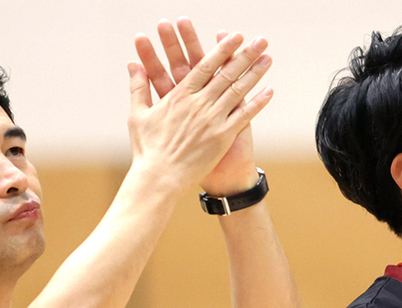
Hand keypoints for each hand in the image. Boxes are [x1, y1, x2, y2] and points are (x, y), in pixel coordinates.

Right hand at [133, 17, 266, 194]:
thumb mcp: (137, 115)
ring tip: (268, 58)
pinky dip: (258, 102)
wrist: (158, 178)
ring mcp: (212, 120)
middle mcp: (199, 104)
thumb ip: (138, 87)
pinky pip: (244, 116)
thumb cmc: (146, 149)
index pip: (205, 66)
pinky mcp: (222, 137)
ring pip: (238, 91)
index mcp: (179, 97)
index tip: (234, 36)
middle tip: (260, 40)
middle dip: (245, 55)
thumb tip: (132, 64)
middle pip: (227, 74)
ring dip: (255, 73)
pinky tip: (269, 91)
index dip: (222, 49)